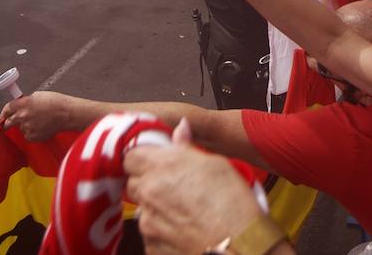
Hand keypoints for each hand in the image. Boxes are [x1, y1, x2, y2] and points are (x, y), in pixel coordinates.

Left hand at [0, 91, 69, 140]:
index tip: (5, 114)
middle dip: (9, 122)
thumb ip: (26, 101)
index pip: (7, 109)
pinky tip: (41, 127)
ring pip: (20, 129)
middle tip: (13, 122)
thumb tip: (20, 105)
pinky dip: (32, 133)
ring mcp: (27, 127)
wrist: (67, 114)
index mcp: (23, 103)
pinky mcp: (33, 136)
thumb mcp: (38, 96)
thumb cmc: (56, 103)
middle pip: (8, 122)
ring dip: (24, 126)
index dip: (5, 112)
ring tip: (37, 121)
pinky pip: (28, 136)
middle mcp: (22, 116)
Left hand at [124, 130, 263, 254]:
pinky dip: (162, 230)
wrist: (240, 245)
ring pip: (142, 208)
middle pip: (134, 182)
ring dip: (156, 207)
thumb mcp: (216, 164)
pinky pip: (150, 233)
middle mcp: (150, 192)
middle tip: (173, 186)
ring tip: (184, 210)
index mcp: (163, 166)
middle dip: (148, 182)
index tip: (156, 162)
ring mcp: (148, 221)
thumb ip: (188, 146)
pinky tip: (184, 228)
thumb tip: (181, 128)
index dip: (144, 158)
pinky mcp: (151, 245)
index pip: (132, 156)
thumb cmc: (233, 205)